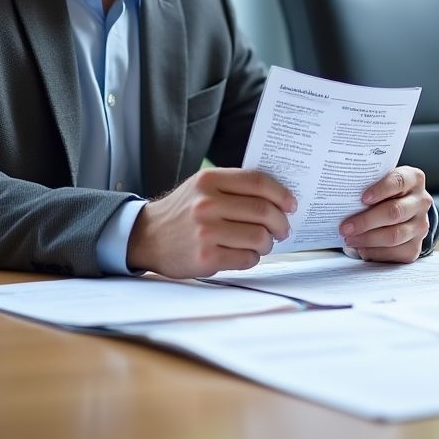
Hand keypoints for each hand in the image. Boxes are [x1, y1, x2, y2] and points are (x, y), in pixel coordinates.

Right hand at [126, 168, 296, 277]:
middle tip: (284, 228)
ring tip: (265, 243)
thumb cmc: (184, 210)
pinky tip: (246, 254)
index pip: (258, 182)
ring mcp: (205, 231)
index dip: (281, 194)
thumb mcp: (203, 186)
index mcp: (210, 180)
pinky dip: (253, 257)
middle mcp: (207, 203)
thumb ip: (235, 186)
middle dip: (281, 222)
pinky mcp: (204, 257)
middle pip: (263, 211)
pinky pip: (246, 258)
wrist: (146, 236)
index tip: (292, 204)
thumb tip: (279, 198)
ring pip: (258, 237)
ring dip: (268, 242)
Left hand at [339, 166, 432, 263]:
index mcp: (414, 179)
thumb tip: (344, 196)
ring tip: (349, 239)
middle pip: (395, 212)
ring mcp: (420, 225)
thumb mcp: (381, 182)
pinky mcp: (415, 247)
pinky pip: (394, 253)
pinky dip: (374, 252)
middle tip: (345, 227)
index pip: (399, 181)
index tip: (362, 198)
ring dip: (368, 239)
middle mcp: (421, 202)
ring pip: (394, 235)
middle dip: (366, 221)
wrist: (404, 212)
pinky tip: (361, 248)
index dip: (381, 189)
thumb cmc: (386, 194)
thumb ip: (369, 185)